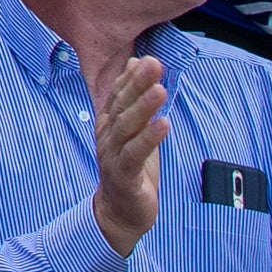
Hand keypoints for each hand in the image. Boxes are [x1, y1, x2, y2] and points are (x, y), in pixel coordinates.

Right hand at [88, 45, 167, 252]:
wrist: (120, 212)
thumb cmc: (131, 168)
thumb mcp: (135, 130)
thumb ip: (135, 97)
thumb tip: (136, 62)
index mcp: (109, 123)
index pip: (118, 94)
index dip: (132, 77)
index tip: (148, 59)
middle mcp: (107, 136)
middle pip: (122, 106)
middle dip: (138, 84)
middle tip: (154, 64)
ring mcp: (112, 155)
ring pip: (127, 127)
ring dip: (143, 107)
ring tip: (159, 90)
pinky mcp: (123, 176)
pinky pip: (135, 154)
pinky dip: (149, 138)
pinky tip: (164, 124)